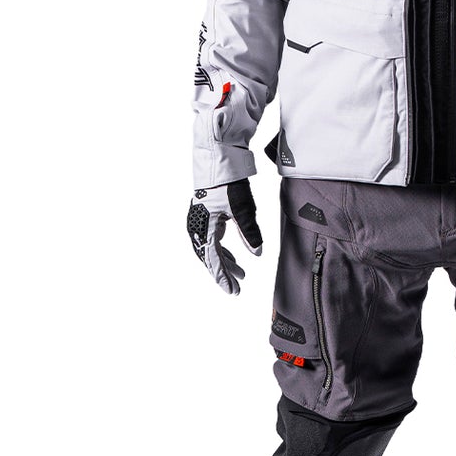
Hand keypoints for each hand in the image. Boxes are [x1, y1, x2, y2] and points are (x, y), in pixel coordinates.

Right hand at [188, 178, 262, 294]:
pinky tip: (232, 259)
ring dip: (224, 263)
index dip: (223, 277)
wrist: (219, 164)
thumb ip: (249, 233)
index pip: (213, 260)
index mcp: (204, 228)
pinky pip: (211, 242)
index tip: (232, 291)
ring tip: (240, 275)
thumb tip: (258, 253)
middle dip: (223, 274)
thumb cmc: (229, 185)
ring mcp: (199, 223)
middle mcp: (197, 228)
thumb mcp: (243, 210)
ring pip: (210, 251)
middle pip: (209, 259)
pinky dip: (222, 252)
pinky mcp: (204, 219)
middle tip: (236, 289)